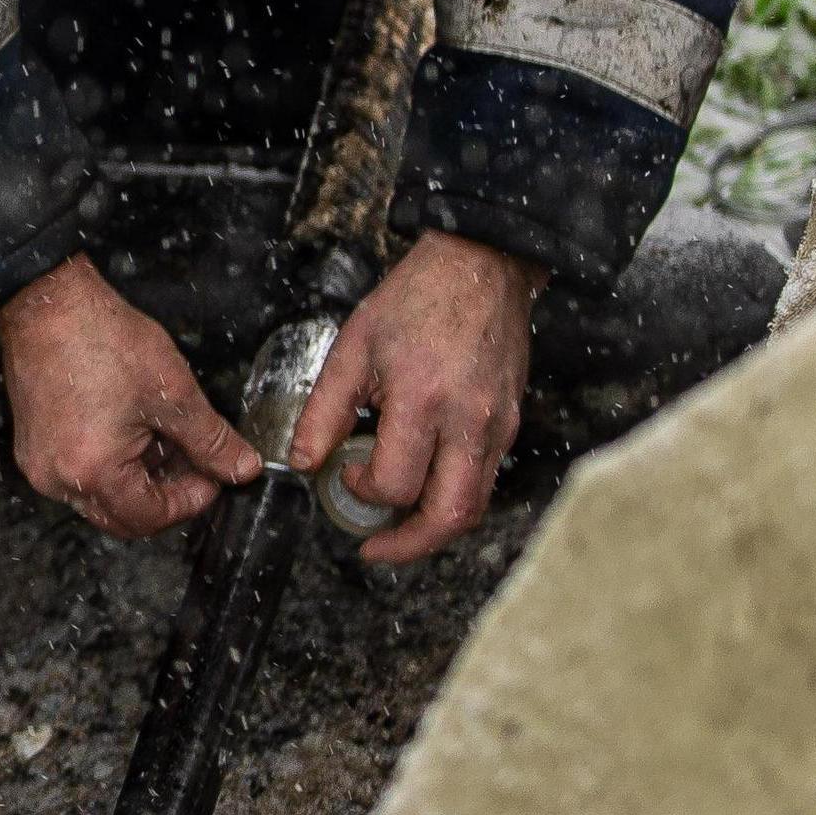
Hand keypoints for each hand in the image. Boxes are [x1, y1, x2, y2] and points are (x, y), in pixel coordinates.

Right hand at [0, 256, 261, 538]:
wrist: (47, 302)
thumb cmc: (100, 339)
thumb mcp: (172, 393)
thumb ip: (212, 440)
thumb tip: (241, 467)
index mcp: (94, 471)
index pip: (151, 518)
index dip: (190, 501)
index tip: (211, 475)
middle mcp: (58, 478)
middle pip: (121, 517)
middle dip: (163, 497)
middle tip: (192, 464)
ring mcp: (39, 463)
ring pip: (100, 497)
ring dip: (137, 481)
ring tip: (160, 439)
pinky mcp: (32, 445)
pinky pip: (77, 474)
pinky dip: (108, 465)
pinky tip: (129, 429)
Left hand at [288, 229, 542, 566]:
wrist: (482, 266)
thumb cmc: (416, 300)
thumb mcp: (354, 346)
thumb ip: (324, 410)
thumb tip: (304, 462)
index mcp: (423, 400)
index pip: (395, 483)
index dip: (362, 492)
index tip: (343, 474)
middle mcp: (469, 421)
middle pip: (450, 516)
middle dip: (408, 545)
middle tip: (374, 547)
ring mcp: (498, 427)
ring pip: (474, 506)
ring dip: (432, 527)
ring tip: (396, 527)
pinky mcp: (511, 425)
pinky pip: (484, 479)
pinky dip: (452, 496)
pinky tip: (423, 487)